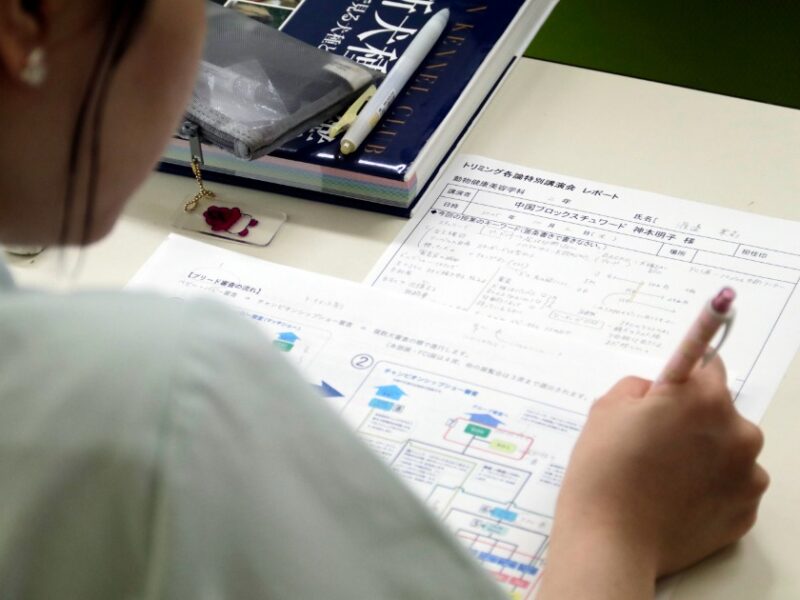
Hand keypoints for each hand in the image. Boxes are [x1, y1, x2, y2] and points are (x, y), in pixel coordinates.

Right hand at [538, 356, 768, 598]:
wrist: (610, 540)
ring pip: (728, 450)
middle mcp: (738, 432)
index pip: (709, 366)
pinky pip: (731, 486)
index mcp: (704, 399)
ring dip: (705, 454)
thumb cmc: (604, 469)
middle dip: (693, 420)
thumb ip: (641, 387)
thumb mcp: (607, 407)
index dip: (685, 379)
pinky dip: (709, 488)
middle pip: (720, 412)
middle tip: (653, 441)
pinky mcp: (746, 511)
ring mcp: (747, 475)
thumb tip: (657, 392)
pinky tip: (674, 497)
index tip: (670, 393)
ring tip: (663, 475)